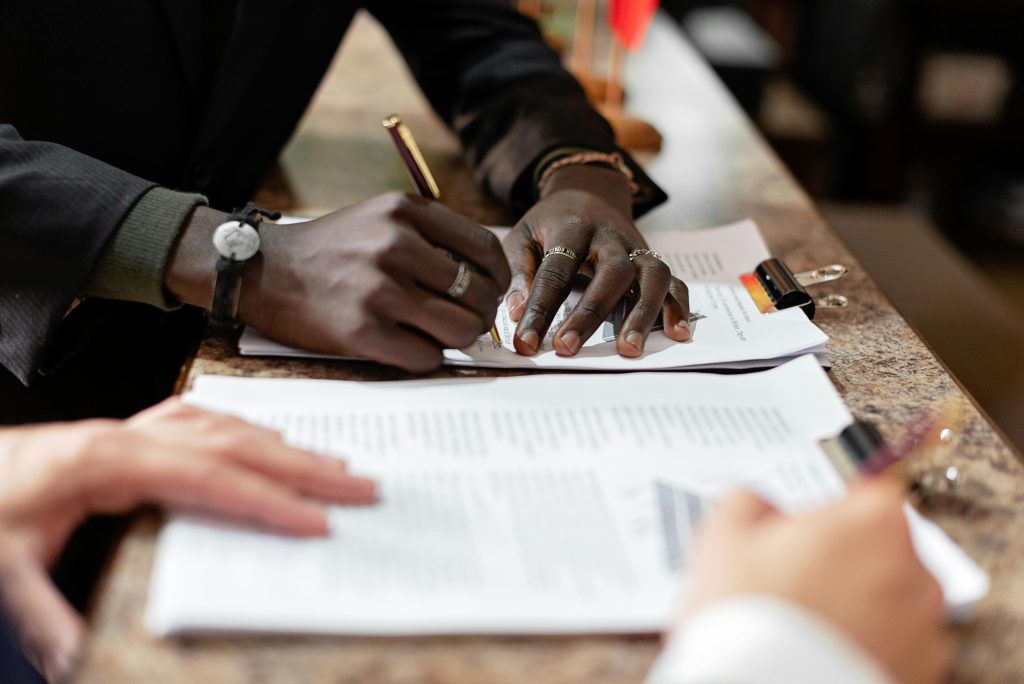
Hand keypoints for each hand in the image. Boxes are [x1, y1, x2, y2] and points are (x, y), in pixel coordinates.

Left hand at [0, 399, 375, 681]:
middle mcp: (128, 436)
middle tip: (358, 484)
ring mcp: (131, 430)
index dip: (266, 500)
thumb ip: (43, 613)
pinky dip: (248, 432)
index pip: (207, 477)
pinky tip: (268, 442)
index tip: (316, 521)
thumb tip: (78, 660)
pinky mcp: (129, 436)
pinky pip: (204, 421)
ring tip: (332, 464)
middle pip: (233, 443)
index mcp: (106, 459)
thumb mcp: (2, 564)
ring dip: (283, 446)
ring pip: (225, 426)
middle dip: (302, 465)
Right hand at [166, 192, 510, 371]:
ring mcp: (378, 290)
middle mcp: (395, 245)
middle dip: (480, 314)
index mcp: (406, 212)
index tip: (492, 291)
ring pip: (459, 329)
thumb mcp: (381, 218)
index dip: (499, 278)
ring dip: (458, 340)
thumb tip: (488, 278)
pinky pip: (425, 357)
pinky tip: (409, 346)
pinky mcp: (361, 331)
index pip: (485, 248)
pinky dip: (426, 357)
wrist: (266, 272)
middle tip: (468, 321)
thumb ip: (432, 236)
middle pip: (478, 294)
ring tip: (441, 336)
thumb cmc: (334, 250)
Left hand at [503, 165, 689, 357]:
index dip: (540, 309)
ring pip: (651, 276)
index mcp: (572, 228)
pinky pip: (674, 282)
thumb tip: (517, 313)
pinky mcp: (652, 262)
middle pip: (610, 273)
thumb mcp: (523, 236)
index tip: (527, 342)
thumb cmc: (550, 224)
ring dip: (643, 313)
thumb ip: (518, 273)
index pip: (555, 272)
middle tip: (568, 348)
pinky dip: (678, 307)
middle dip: (590, 314)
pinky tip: (676, 333)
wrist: (589, 193)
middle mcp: (611, 237)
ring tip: (629, 350)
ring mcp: (638, 249)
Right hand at [682, 483, 951, 683]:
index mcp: (875, 522)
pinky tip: (820, 650)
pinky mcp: (921, 672)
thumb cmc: (753, 617)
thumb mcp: (724, 534)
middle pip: (879, 548)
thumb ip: (749, 499)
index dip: (827, 511)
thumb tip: (759, 504)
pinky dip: (865, 645)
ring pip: (888, 600)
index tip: (802, 531)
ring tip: (802, 623)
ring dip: (855, 605)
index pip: (866, 493)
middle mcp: (914, 571)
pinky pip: (894, 646)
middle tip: (790, 580)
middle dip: (840, 559)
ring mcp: (924, 629)